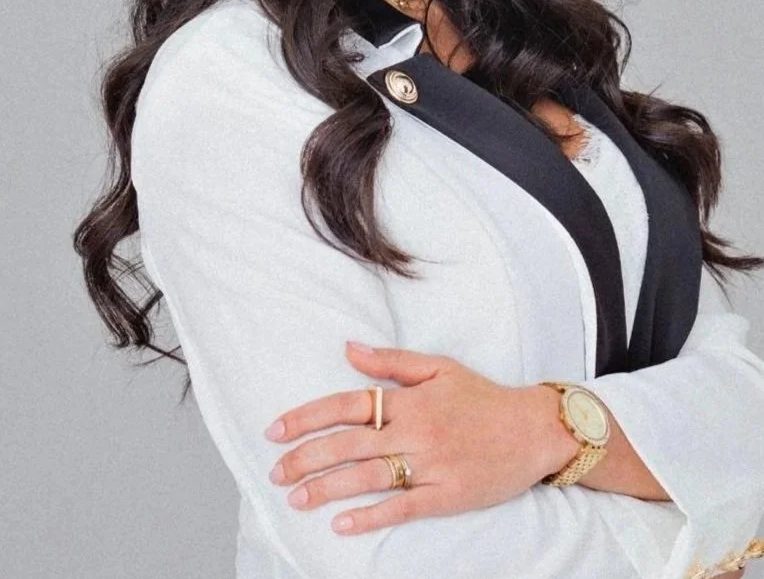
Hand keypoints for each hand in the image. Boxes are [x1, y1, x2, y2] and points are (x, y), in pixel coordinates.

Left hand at [264, 341, 549, 534]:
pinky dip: (371, 516)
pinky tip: (342, 524)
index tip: (275, 429)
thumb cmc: (484, 396)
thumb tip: (349, 348)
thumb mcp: (439, 367)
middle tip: (275, 471)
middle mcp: (415, 429)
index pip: (347, 404)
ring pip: (369, 476)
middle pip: (348, 443)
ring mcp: (431, 463)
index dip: (307, 416)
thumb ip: (392, 360)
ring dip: (327, 488)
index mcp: (410, 398)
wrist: (534, 430)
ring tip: (295, 498)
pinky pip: (403, 507)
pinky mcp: (447, 494)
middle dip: (306, 457)